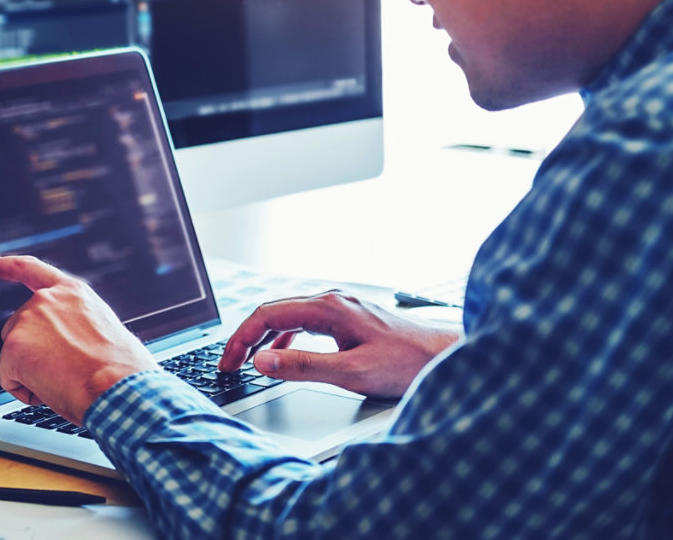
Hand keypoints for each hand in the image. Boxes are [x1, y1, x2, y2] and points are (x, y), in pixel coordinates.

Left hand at [0, 255, 157, 425]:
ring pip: (14, 357)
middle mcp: (46, 300)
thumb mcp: (103, 331)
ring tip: (66, 381)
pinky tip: (51, 390)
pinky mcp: (13, 348)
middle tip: (66, 372)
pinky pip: (9, 379)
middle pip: (17, 329)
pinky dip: (25, 391)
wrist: (118, 387)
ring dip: (32, 373)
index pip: (28, 269)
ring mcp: (27, 321)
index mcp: (72, 292)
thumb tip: (65, 347)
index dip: (0, 267)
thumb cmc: (120, 371)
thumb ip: (76, 326)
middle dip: (31, 353)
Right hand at [218, 291, 460, 399]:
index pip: (267, 315)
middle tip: (230, 365)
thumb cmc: (406, 364)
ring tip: (249, 362)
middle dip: (246, 338)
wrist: (443, 358)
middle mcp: (331, 301)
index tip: (229, 361)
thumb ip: (303, 367)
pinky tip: (282, 357)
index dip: (241, 339)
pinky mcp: (347, 318)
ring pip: (287, 317)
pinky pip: (304, 323)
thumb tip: (262, 362)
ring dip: (264, 339)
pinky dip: (284, 339)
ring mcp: (339, 307)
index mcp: (327, 308)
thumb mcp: (351, 372)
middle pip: (273, 313)